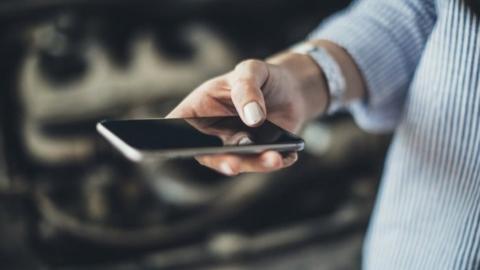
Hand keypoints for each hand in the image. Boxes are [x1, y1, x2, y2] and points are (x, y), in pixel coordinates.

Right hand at [167, 54, 328, 175]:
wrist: (291, 89)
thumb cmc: (262, 77)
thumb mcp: (252, 71)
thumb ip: (247, 89)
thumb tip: (253, 119)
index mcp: (199, 109)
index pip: (176, 125)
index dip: (168, 139)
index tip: (173, 147)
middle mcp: (212, 133)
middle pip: (207, 153)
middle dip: (221, 161)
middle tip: (233, 165)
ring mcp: (234, 146)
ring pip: (238, 163)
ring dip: (255, 164)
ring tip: (274, 158)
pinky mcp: (256, 155)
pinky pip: (263, 163)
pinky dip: (276, 161)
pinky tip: (287, 155)